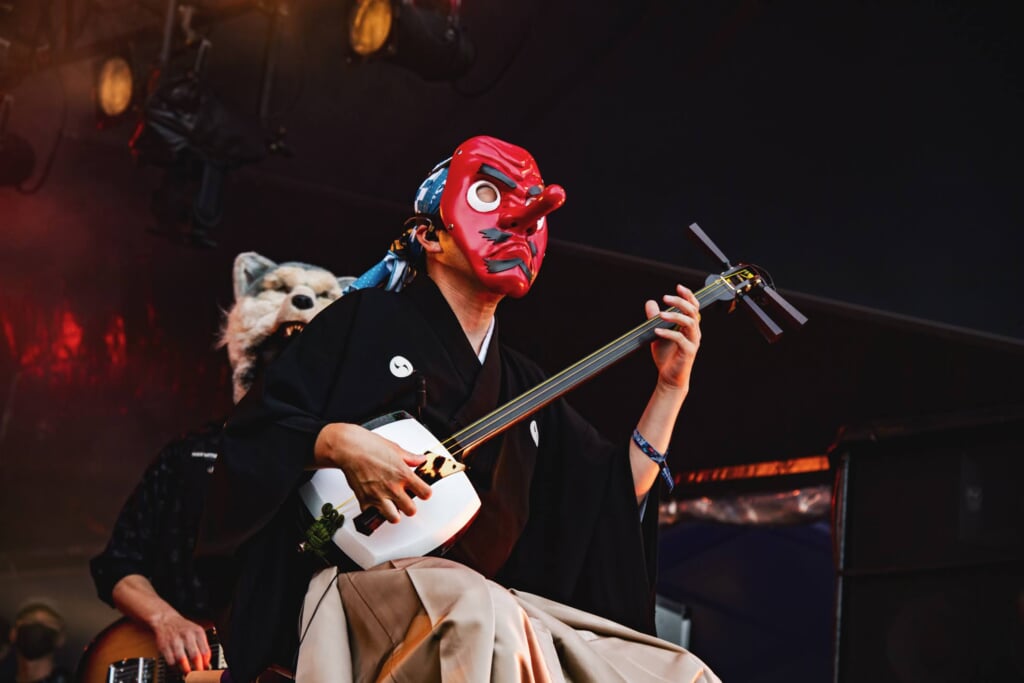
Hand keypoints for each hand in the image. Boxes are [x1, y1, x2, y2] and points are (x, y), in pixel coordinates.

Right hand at [151, 612, 210, 673]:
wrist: (166, 620)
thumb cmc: (183, 628)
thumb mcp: (196, 631)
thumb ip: (202, 645)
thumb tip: (206, 662)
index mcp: (197, 632)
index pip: (205, 651)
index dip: (206, 663)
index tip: (206, 669)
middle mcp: (187, 636)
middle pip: (195, 656)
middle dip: (197, 669)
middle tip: (198, 675)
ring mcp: (175, 641)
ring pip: (182, 660)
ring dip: (186, 670)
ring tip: (188, 674)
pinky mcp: (164, 646)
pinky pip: (170, 661)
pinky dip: (175, 668)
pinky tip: (178, 668)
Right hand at [315, 422, 433, 522]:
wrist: (348, 448)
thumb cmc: (369, 446)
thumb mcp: (395, 448)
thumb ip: (410, 457)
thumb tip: (420, 459)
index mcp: (403, 474)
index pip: (425, 493)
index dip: (425, 492)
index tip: (421, 491)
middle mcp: (393, 488)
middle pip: (411, 510)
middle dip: (410, 506)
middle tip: (406, 500)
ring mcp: (378, 496)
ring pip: (394, 518)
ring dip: (394, 513)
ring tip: (392, 506)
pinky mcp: (364, 500)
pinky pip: (372, 514)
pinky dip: (374, 511)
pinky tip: (375, 504)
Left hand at [644, 284, 700, 391]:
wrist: (669, 377)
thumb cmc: (666, 356)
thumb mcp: (657, 333)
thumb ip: (654, 318)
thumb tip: (650, 302)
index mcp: (689, 326)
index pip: (694, 307)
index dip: (688, 295)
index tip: (678, 287)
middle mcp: (694, 332)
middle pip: (693, 311)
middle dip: (680, 302)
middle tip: (665, 298)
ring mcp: (693, 342)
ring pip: (690, 323)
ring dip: (675, 316)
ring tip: (660, 314)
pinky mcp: (688, 352)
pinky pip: (680, 339)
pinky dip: (668, 333)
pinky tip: (657, 330)